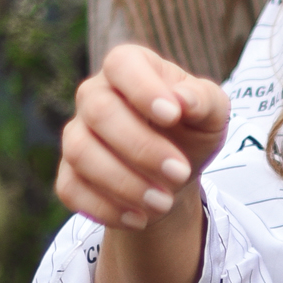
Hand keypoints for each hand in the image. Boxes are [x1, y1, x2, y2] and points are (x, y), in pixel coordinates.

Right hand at [56, 44, 230, 282]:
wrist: (174, 178)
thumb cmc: (194, 134)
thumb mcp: (214, 116)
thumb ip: (204, 101)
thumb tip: (183, 101)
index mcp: (128, 71)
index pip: (121, 63)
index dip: (142, 87)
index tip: (173, 115)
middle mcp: (93, 100)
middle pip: (95, 113)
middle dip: (137, 146)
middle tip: (177, 176)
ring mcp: (75, 140)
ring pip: (78, 154)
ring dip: (121, 181)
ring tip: (163, 204)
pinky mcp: (68, 180)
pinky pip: (70, 192)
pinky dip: (104, 207)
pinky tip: (138, 219)